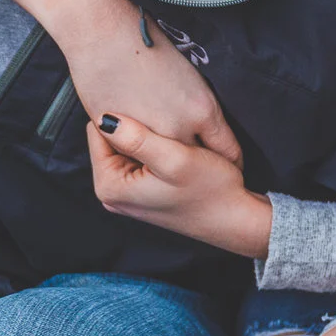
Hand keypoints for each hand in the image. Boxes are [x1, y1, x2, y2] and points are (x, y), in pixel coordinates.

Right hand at [1, 0, 239, 161]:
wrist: (102, 32)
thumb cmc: (143, 39)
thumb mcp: (186, 73)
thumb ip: (193, 105)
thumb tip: (194, 127)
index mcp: (204, 108)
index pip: (227, 150)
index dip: (228, 162)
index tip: (223, 166)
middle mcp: (182, 128)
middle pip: (197, 162)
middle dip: (196, 167)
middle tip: (193, 168)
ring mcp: (149, 136)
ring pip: (162, 163)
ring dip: (162, 163)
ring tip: (161, 159)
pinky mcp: (120, 137)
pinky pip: (134, 154)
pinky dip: (135, 152)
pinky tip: (132, 142)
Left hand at [86, 112, 272, 257]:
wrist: (236, 219)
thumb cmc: (211, 191)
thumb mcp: (174, 158)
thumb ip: (137, 138)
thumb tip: (104, 118)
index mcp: (109, 186)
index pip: (98, 131)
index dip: (124, 116)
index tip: (149, 115)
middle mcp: (111, 193)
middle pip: (109, 140)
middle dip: (134, 129)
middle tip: (165, 129)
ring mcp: (126, 193)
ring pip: (125, 147)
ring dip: (145, 138)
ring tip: (171, 140)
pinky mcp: (141, 191)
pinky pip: (138, 158)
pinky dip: (153, 149)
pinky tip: (174, 149)